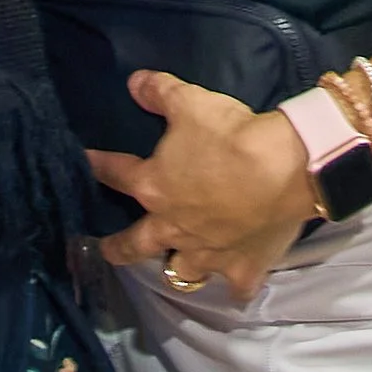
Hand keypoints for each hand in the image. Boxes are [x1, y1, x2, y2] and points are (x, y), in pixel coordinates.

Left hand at [87, 70, 318, 301]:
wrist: (286, 169)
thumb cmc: (231, 136)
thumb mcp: (188, 101)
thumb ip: (158, 91)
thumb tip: (134, 83)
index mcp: (153, 186)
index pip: (114, 173)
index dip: (96, 165)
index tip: (85, 163)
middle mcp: (174, 227)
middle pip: (135, 245)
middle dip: (117, 248)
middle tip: (108, 250)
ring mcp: (208, 253)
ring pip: (182, 272)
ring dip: (177, 268)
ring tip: (175, 266)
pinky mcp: (243, 268)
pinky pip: (235, 288)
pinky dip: (234, 287)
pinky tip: (234, 285)